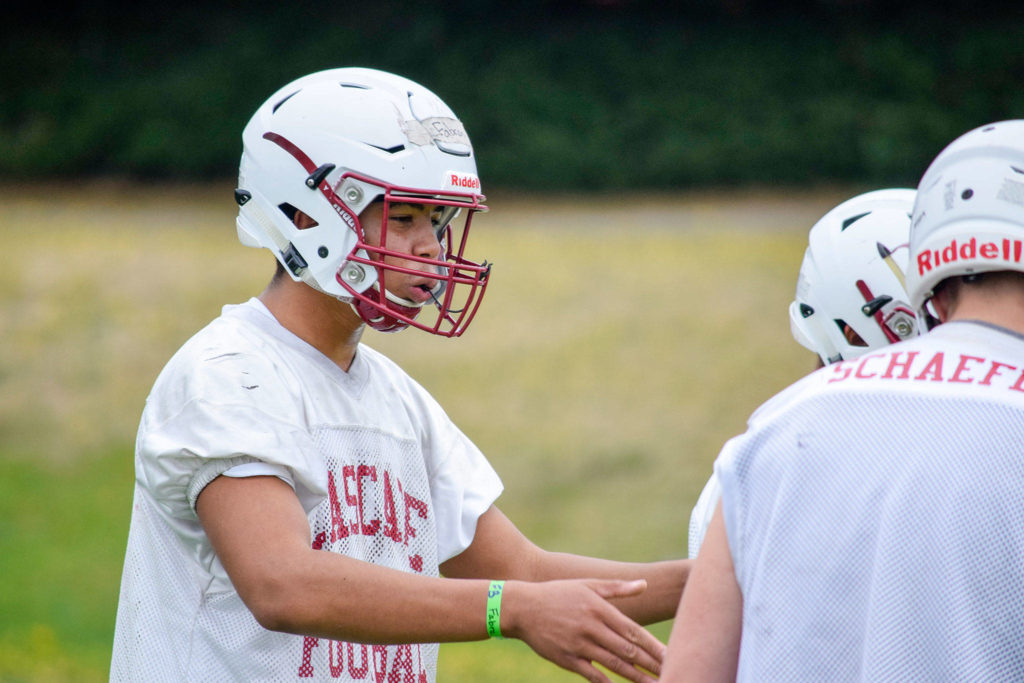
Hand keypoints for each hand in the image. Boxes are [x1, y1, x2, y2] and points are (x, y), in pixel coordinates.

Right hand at [502, 578, 664, 682]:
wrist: (522, 607)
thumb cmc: (558, 594)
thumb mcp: (587, 585)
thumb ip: (617, 588)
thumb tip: (644, 585)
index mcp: (599, 608)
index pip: (633, 630)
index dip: (653, 646)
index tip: (671, 655)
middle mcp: (591, 627)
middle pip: (627, 650)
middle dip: (651, 664)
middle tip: (671, 672)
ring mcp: (578, 645)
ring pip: (614, 664)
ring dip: (636, 677)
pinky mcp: (566, 659)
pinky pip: (592, 675)